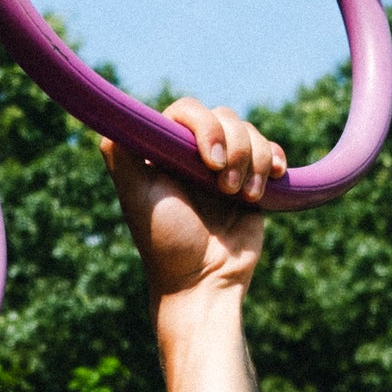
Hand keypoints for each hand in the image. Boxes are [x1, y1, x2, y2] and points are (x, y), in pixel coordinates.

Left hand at [100, 98, 286, 304]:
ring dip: (255, 162)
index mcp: (165, 151)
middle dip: (235, 150)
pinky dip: (275, 159)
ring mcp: (225, 166)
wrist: (205, 281)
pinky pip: (271, 150)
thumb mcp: (136, 197)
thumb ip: (120, 154)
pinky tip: (273, 178)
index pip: (188, 110)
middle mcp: (193, 154)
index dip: (206, 127)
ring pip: (251, 133)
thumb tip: (116, 114)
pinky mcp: (252, 181)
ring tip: (244, 197)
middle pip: (226, 117)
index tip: (210, 162)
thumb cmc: (166, 242)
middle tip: (226, 189)